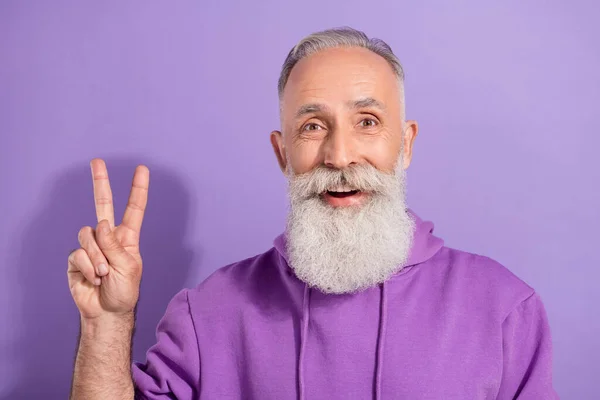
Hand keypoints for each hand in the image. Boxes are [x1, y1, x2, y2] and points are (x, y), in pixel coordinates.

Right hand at [67, 159, 149, 320]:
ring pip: (89, 234)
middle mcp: (108, 237)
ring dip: (99, 257)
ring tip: (105, 274)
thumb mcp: (128, 267)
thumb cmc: (124, 291)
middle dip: (100, 182)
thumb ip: (115, 245)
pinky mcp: (77, 257)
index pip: (134, 208)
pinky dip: (89, 267)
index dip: (138, 189)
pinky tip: (94, 278)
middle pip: (103, 204)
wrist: (106, 312)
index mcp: (127, 237)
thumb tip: (101, 224)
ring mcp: (91, 246)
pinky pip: (80, 253)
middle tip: (97, 161)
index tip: (142, 169)